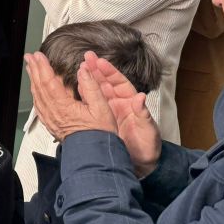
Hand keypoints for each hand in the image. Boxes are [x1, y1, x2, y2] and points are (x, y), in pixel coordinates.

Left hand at [25, 51, 115, 140]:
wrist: (95, 154)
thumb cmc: (99, 134)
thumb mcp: (101, 108)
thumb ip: (91, 87)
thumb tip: (83, 70)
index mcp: (63, 107)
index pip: (49, 82)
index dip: (43, 67)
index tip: (38, 56)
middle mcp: (53, 113)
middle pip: (39, 87)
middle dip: (34, 70)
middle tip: (29, 57)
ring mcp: (51, 119)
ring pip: (37, 96)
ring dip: (33, 80)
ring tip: (31, 68)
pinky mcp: (52, 124)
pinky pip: (39, 105)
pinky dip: (36, 93)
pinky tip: (36, 90)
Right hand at [81, 51, 160, 177]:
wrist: (140, 166)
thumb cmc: (147, 149)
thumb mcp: (148, 131)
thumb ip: (143, 115)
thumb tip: (141, 98)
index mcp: (130, 103)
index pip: (119, 83)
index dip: (109, 71)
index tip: (100, 61)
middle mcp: (119, 105)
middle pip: (106, 83)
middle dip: (96, 69)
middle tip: (86, 57)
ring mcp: (109, 112)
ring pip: (97, 92)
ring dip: (89, 79)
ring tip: (79, 67)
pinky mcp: (101, 121)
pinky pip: (91, 105)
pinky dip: (84, 96)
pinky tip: (75, 88)